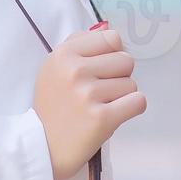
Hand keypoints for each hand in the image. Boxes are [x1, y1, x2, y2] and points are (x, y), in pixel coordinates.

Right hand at [32, 27, 145, 179]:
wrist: (43, 147)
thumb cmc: (53, 105)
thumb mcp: (54, 67)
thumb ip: (80, 44)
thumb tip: (111, 32)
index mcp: (64, 54)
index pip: (112, 38)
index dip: (113, 54)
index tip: (102, 69)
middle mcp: (75, 70)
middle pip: (126, 60)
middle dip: (119, 76)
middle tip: (101, 92)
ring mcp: (88, 94)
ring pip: (132, 83)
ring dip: (122, 96)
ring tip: (101, 106)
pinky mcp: (102, 118)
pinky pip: (138, 102)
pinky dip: (131, 109)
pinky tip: (114, 114)